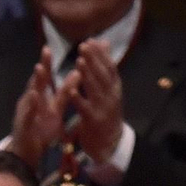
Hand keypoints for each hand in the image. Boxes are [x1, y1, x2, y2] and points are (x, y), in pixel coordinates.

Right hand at [10, 46, 62, 166]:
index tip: (50, 48)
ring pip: (31, 96)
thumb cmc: (40, 132)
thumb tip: (78, 73)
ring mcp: (25, 114)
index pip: (44, 78)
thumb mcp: (56, 110)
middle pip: (37, 82)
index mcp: (39, 98)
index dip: (47, 63)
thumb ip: (65, 93)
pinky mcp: (23, 126)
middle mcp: (30, 103)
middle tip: (46, 51)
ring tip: (40, 68)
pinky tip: (34, 96)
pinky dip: (31, 105)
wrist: (27, 155)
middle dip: (41, 67)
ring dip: (35, 82)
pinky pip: (27, 115)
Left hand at [65, 40, 124, 164]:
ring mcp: (103, 108)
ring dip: (87, 74)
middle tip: (83, 46)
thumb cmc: (106, 115)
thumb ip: (104, 70)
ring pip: (95, 88)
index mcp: (115, 87)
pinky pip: (85, 108)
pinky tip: (71, 90)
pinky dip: (78, 98)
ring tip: (79, 61)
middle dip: (94, 59)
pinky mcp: (93, 121)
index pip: (109, 66)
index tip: (91, 41)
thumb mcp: (108, 92)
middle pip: (103, 74)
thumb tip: (105, 45)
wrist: (110, 144)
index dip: (101, 54)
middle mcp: (111, 95)